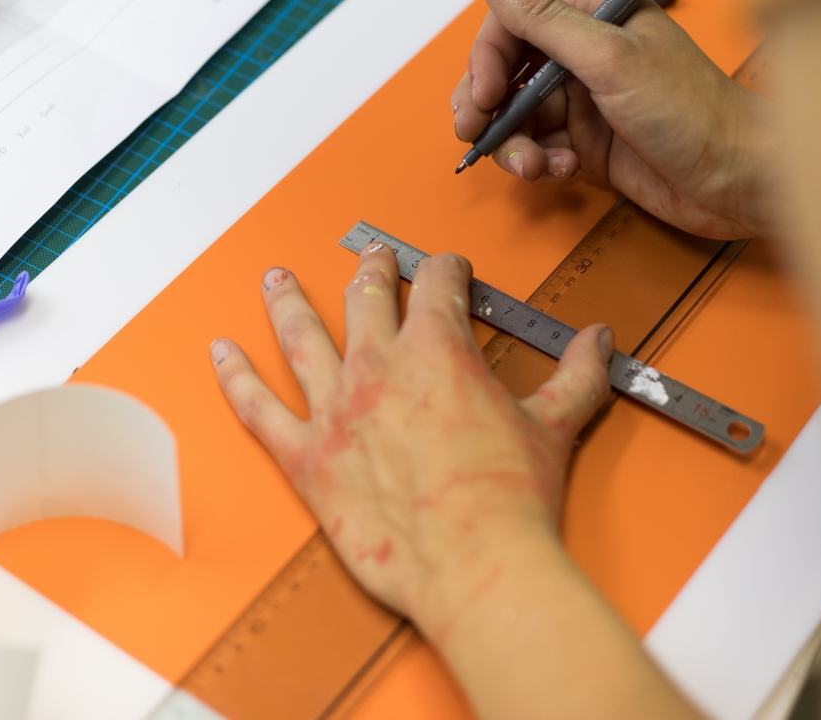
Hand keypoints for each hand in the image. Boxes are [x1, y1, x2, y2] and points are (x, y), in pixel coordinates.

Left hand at [209, 242, 611, 626]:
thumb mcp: (555, 426)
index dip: (445, 270)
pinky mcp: (305, 455)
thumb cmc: (510, 501)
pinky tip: (221, 353)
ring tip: (276, 278)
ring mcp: (335, 408)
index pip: (438, 286)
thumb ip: (576, 375)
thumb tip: (599, 341)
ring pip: (301, 336)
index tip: (448, 269)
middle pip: (365, 297)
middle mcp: (378, 366)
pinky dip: (235, 377)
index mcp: (437, 350)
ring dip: (287, 301)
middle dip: (370, 270)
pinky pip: (257, 407)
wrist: (473, 562)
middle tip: (369, 257)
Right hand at [453, 0, 774, 238]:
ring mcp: (585, 98)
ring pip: (516, 115)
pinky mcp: (588, 140)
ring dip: (512, 143)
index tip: (485, 94)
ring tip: (532, 165)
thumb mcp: (610, 58)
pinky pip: (537, 146)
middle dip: (487, 105)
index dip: (488, 59)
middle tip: (476, 133)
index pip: (514, 23)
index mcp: (594, 15)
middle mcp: (585, 53)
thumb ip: (543, 18)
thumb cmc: (693, 112)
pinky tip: (562, 170)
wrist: (738, 180)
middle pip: (506, 71)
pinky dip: (538, 161)